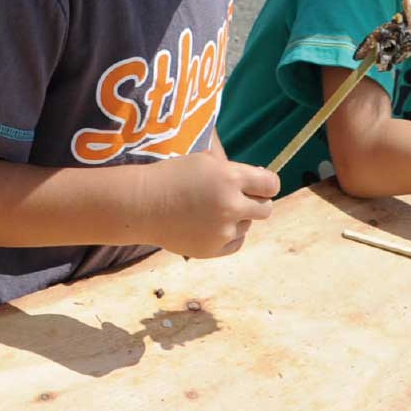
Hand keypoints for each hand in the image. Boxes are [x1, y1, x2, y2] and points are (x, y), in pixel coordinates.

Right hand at [144, 150, 278, 257]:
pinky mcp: (212, 249)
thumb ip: (235, 171)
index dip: (265, 184)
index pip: (271, 184)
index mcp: (230, 178)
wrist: (140, 205)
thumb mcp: (204, 161)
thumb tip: (265, 183)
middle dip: (256, 202)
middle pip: (266, 208)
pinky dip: (227, 235)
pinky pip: (236, 242)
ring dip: (236, 218)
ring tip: (208, 211)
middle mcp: (230, 206)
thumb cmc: (171, 177)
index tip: (258, 185)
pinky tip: (209, 225)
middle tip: (237, 199)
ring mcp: (222, 230)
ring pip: (247, 225)